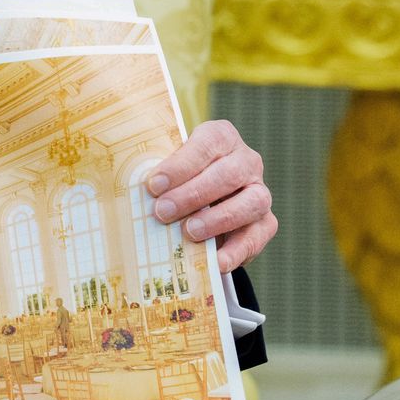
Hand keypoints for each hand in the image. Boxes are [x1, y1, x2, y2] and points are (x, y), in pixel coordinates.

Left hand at [146, 120, 276, 273]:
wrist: (202, 201)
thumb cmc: (178, 179)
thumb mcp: (168, 170)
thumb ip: (158, 177)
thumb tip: (133, 195)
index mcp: (220, 138)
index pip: (206, 145)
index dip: (180, 165)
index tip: (154, 185)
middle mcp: (246, 161)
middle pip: (228, 174)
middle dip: (193, 194)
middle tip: (163, 211)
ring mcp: (259, 191)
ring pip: (251, 202)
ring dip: (218, 219)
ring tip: (189, 232)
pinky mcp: (265, 222)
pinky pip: (257, 235)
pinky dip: (237, 250)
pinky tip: (217, 262)